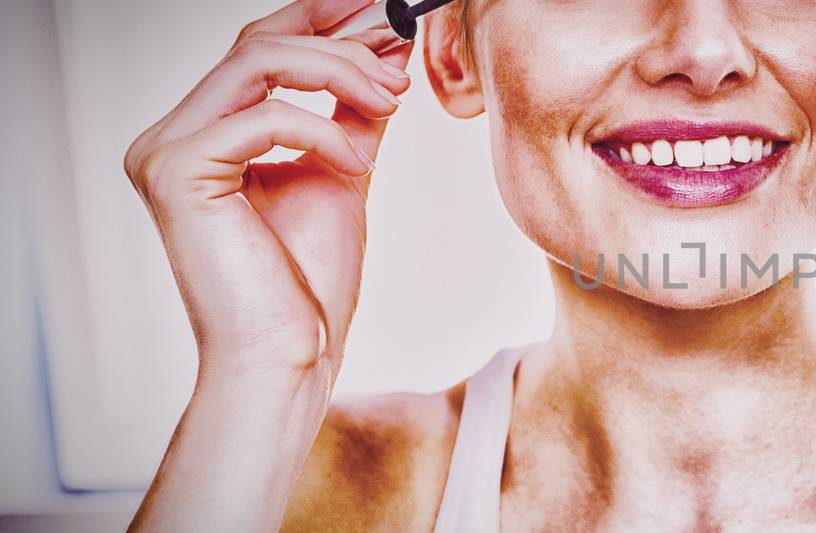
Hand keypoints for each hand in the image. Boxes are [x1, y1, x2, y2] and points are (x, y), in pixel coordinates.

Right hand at [123, 0, 411, 378]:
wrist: (290, 356)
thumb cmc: (308, 283)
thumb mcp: (339, 173)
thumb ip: (349, 113)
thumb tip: (384, 55)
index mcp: (203, 134)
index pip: (258, 47)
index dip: (320, 17)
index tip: (385, 14)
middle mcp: (170, 136)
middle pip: (257, 42)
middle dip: (340, 39)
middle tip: (400, 53)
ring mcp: (165, 152)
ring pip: (257, 61)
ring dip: (339, 70)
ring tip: (390, 98)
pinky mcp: (177, 174)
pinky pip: (263, 116)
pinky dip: (322, 129)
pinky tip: (357, 164)